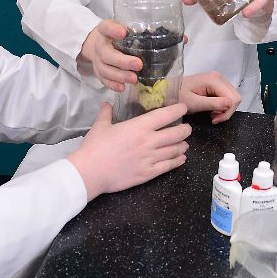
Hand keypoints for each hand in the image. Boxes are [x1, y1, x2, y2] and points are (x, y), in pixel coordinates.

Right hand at [68, 103, 190, 199]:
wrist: (90, 172)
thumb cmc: (94, 147)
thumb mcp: (100, 126)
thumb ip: (106, 113)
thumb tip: (106, 104)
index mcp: (139, 127)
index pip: (166, 115)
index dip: (178, 110)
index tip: (183, 108)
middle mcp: (149, 141)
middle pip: (177, 133)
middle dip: (185, 130)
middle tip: (186, 128)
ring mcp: (150, 158)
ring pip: (175, 150)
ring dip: (183, 145)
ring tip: (184, 144)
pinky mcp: (148, 173)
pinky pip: (169, 166)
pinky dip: (177, 161)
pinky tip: (181, 159)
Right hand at [78, 19, 140, 92]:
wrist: (100, 44)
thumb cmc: (117, 35)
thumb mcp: (124, 27)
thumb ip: (134, 30)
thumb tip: (154, 36)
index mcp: (105, 30)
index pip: (106, 27)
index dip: (113, 30)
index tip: (123, 32)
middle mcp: (99, 45)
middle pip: (106, 54)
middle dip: (122, 61)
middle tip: (138, 64)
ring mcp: (97, 60)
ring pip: (105, 70)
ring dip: (120, 76)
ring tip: (134, 79)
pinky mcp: (98, 72)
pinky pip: (103, 80)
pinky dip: (112, 85)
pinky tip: (122, 87)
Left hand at [180, 71, 240, 123]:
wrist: (167, 90)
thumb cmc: (177, 96)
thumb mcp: (194, 103)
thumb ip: (213, 103)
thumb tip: (230, 104)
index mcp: (215, 80)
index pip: (234, 99)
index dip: (227, 112)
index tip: (214, 119)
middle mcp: (219, 77)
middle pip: (236, 97)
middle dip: (227, 111)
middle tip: (214, 118)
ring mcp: (218, 80)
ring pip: (233, 98)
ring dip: (225, 109)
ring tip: (212, 115)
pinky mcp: (216, 84)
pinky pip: (226, 97)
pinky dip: (222, 106)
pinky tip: (212, 110)